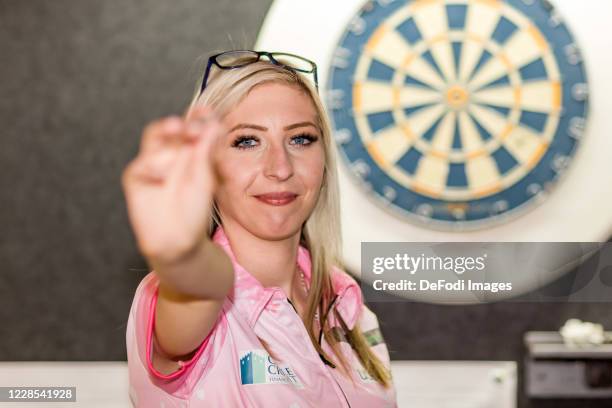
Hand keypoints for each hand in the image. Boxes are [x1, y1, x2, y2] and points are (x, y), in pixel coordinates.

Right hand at [121, 105, 225, 263]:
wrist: (179, 241)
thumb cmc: (194, 209)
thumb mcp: (205, 177)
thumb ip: (206, 150)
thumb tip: (213, 122)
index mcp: (187, 152)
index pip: (189, 126)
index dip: (196, 116)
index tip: (206, 111)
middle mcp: (168, 154)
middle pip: (167, 128)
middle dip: (178, 124)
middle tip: (190, 127)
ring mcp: (151, 165)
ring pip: (152, 139)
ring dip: (166, 136)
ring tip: (179, 143)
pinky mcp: (136, 179)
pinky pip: (141, 165)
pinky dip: (153, 167)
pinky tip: (163, 177)